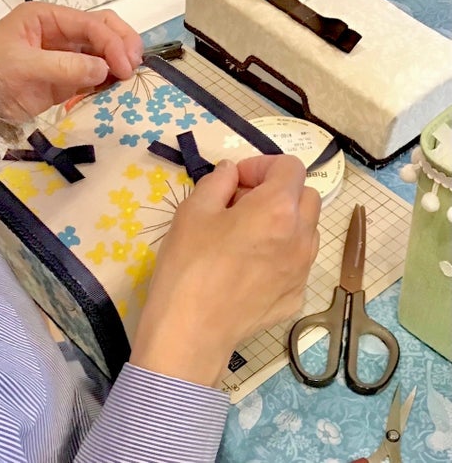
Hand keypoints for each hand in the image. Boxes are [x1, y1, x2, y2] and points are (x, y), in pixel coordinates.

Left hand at [0, 2, 143, 118]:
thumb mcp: (25, 67)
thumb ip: (66, 66)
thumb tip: (106, 70)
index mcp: (48, 18)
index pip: (91, 24)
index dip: (112, 43)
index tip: (125, 67)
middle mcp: (62, 33)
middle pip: (103, 30)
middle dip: (123, 45)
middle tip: (135, 67)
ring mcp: (67, 56)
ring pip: (104, 52)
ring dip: (120, 62)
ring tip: (131, 78)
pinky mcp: (69, 79)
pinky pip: (97, 75)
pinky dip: (111, 80)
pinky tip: (119, 88)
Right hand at [130, 155, 320, 386]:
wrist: (191, 331)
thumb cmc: (189, 264)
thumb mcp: (193, 210)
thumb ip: (218, 180)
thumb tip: (232, 171)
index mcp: (278, 208)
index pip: (290, 166)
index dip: (262, 165)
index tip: (237, 180)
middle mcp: (301, 237)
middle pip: (306, 196)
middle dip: (278, 191)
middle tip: (242, 204)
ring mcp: (303, 271)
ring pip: (306, 230)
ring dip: (284, 222)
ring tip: (248, 236)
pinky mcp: (296, 298)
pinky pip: (297, 263)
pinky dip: (281, 254)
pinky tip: (250, 269)